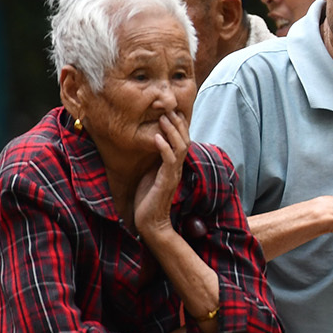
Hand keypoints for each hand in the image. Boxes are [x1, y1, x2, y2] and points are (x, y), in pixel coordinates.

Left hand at [132, 114, 189, 235]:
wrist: (150, 222)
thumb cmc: (148, 199)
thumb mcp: (150, 173)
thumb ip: (154, 160)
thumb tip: (151, 144)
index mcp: (174, 165)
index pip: (182, 141)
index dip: (179, 126)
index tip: (172, 112)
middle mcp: (177, 168)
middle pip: (185, 140)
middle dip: (177, 124)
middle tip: (169, 110)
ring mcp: (173, 174)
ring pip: (180, 147)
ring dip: (172, 131)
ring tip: (163, 118)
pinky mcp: (167, 181)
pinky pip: (169, 160)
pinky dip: (164, 147)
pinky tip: (157, 137)